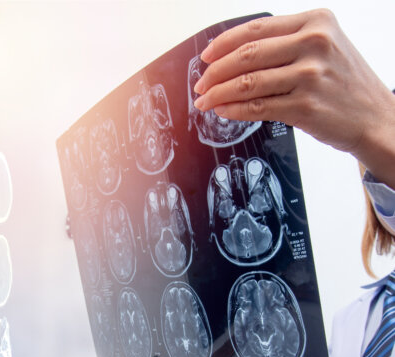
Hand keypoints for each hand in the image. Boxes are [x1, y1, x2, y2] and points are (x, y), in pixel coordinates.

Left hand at [193, 9, 394, 188]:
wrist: (374, 117)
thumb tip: (236, 54)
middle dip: (215, 71)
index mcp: (316, 22)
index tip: (206, 56)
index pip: (257, 29)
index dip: (224, 43)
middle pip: (247, 55)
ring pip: (248, 82)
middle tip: (200, 84)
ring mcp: (310, 76)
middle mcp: (314, 44)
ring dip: (219, 93)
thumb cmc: (345, 83)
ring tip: (205, 101)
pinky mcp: (305, 106)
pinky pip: (258, 107)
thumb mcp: (324, 47)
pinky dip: (235, 110)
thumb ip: (287, 44)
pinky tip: (222, 112)